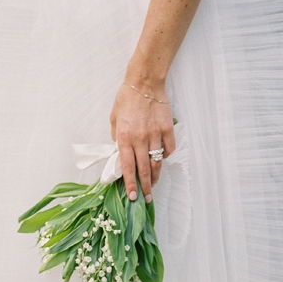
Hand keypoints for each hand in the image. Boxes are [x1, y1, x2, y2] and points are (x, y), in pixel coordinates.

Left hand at [110, 78, 176, 201]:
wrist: (144, 83)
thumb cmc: (127, 99)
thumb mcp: (114, 119)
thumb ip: (117, 138)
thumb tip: (121, 152)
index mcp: (124, 137)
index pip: (127, 166)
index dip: (130, 183)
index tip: (133, 196)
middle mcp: (140, 139)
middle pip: (144, 169)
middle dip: (145, 186)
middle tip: (146, 198)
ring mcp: (155, 135)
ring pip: (157, 163)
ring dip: (156, 176)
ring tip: (154, 184)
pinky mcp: (167, 130)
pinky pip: (168, 150)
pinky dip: (165, 156)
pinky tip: (161, 158)